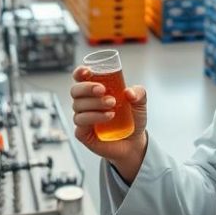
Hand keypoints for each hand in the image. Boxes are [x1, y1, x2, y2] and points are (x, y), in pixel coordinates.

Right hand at [70, 66, 148, 182]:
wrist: (134, 143)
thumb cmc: (133, 119)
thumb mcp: (140, 103)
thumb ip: (138, 93)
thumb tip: (129, 92)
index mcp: (95, 91)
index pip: (80, 78)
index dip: (79, 72)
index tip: (87, 71)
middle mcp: (86, 103)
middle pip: (75, 91)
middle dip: (87, 88)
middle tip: (103, 90)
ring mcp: (83, 118)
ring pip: (78, 106)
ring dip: (94, 104)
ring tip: (112, 106)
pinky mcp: (83, 133)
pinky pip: (80, 123)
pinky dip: (93, 117)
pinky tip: (108, 117)